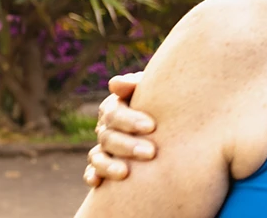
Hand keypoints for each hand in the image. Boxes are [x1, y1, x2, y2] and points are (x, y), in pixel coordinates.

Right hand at [82, 72, 157, 186]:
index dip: (129, 120)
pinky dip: (92, 175)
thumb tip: (115, 85)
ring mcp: (105, 147)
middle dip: (128, 145)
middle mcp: (107, 127)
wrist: (174, 120)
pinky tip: (98, 183)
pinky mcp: (105, 165)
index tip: (151, 126)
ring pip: (98, 156)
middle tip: (151, 153)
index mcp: (117, 107)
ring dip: (108, 165)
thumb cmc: (166, 102)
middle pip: (108, 137)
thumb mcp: (157, 90)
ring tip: (125, 173)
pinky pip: (93, 171)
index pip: (114, 112)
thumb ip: (137, 85)